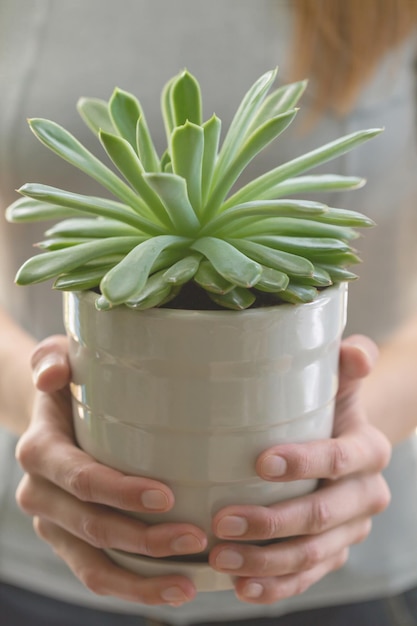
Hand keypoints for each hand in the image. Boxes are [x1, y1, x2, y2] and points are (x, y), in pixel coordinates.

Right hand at [15, 335, 205, 606]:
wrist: (56, 414)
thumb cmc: (71, 383)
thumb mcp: (59, 358)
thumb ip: (53, 359)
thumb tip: (53, 375)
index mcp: (40, 451)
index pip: (80, 478)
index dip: (120, 492)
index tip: (167, 497)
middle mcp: (41, 493)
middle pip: (92, 526)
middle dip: (143, 539)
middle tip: (195, 537)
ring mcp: (54, 524)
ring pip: (93, 565)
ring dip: (141, 579)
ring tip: (189, 585)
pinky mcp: (70, 542)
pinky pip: (97, 574)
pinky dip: (133, 588)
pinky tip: (175, 589)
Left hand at [210, 335, 391, 603]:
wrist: (344, 446)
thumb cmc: (330, 409)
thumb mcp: (338, 385)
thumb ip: (347, 366)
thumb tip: (353, 351)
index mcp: (368, 451)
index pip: (339, 458)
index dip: (305, 462)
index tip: (260, 462)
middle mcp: (365, 495)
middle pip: (321, 515)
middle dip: (272, 523)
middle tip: (222, 521)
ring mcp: (350, 531)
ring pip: (312, 555)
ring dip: (265, 562)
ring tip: (220, 557)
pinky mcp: (334, 554)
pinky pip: (308, 577)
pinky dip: (276, 587)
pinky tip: (242, 588)